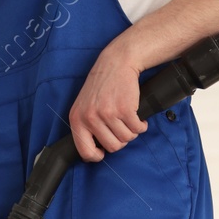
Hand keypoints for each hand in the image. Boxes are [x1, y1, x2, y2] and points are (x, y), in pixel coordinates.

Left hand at [68, 39, 146, 161]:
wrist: (117, 62)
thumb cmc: (102, 85)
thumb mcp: (85, 106)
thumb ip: (86, 126)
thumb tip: (95, 151)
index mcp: (77, 119)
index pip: (85, 152)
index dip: (98, 156)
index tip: (104, 151)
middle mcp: (90, 118)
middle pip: (112, 147)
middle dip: (121, 140)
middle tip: (122, 128)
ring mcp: (107, 114)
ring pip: (126, 139)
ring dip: (132, 132)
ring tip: (129, 120)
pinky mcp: (125, 110)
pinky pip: (138, 129)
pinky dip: (141, 125)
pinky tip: (138, 117)